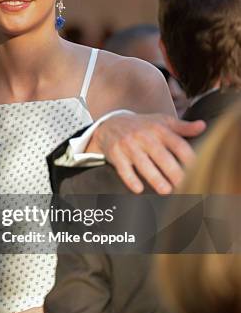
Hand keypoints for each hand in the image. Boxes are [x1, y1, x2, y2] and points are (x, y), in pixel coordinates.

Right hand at [86, 113, 205, 193]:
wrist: (110, 124)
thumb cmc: (142, 126)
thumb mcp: (162, 122)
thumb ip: (183, 127)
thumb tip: (203, 126)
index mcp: (159, 129)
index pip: (177, 144)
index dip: (189, 157)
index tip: (198, 170)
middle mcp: (144, 136)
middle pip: (161, 155)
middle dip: (174, 171)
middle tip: (184, 185)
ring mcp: (129, 145)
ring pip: (143, 163)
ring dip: (155, 178)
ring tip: (166, 191)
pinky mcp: (116, 154)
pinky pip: (123, 169)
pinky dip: (130, 179)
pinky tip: (138, 189)